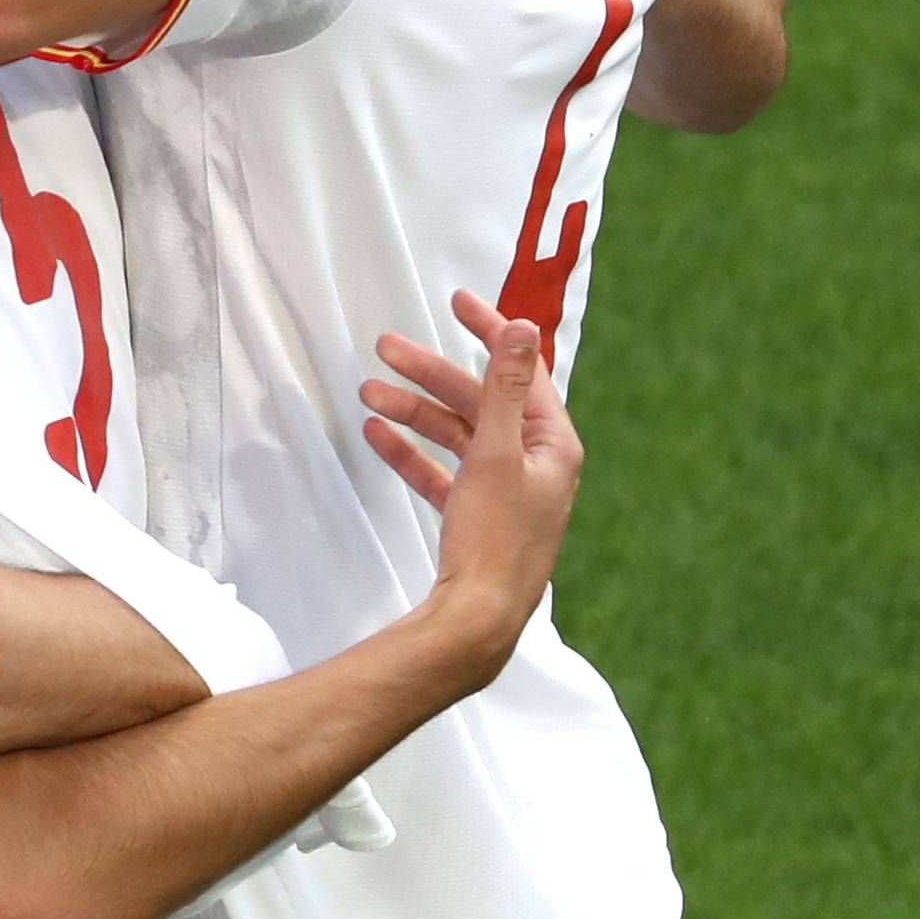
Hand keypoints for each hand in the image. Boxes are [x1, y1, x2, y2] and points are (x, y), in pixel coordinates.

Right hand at [359, 288, 582, 686]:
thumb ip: (505, 388)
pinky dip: (410, 450)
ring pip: (454, 433)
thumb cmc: (496, 538)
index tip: (457, 301)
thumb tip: (523, 329)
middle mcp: (534, 462)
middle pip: (478, 401)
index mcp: (552, 443)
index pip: (522, 371)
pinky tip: (376, 435)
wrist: (478, 616)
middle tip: (385, 347)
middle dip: (429, 374)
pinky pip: (439, 468)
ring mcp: (503, 489)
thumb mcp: (499, 452)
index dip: (489, 332)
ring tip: (367, 393)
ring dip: (411, 411)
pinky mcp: (474, 513)